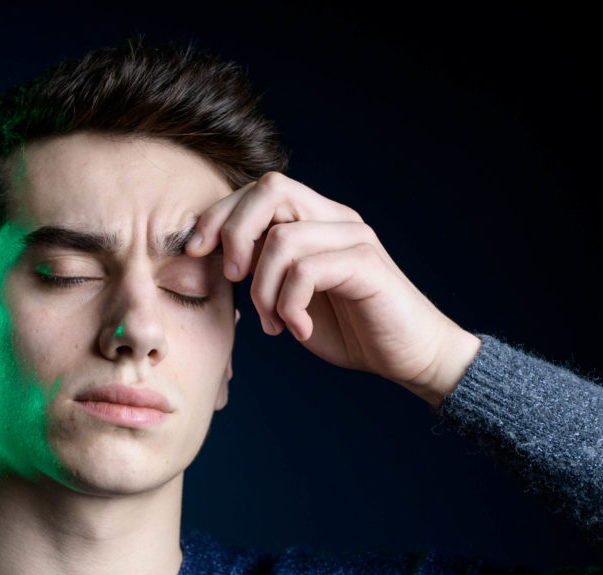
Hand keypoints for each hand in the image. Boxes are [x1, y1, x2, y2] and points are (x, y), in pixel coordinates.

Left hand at [186, 172, 480, 406]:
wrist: (407, 356)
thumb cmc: (348, 328)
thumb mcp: (288, 297)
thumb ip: (259, 270)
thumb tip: (207, 258)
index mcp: (314, 219)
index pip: (258, 189)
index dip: (219, 215)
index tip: (195, 253)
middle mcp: (334, 218)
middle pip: (270, 189)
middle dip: (234, 233)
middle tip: (231, 279)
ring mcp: (353, 237)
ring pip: (282, 238)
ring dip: (263, 289)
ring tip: (274, 323)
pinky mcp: (366, 264)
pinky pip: (307, 270)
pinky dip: (290, 305)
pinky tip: (297, 329)